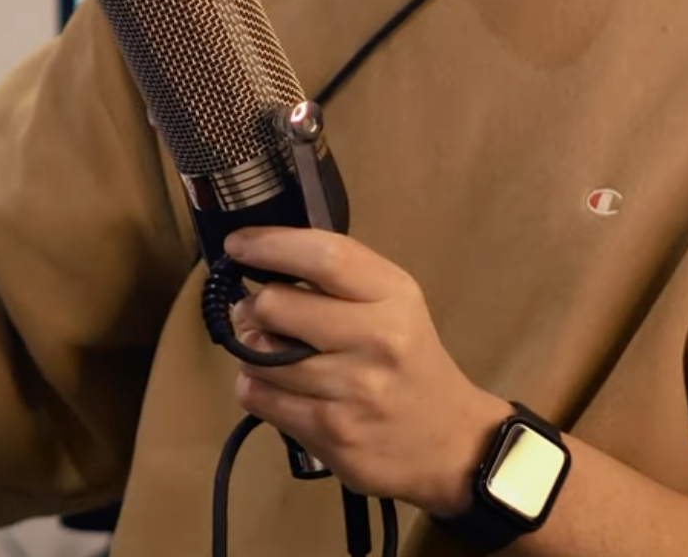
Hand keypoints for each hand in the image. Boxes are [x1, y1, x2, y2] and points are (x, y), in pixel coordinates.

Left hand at [223, 227, 507, 513]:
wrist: (450, 443)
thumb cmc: (408, 361)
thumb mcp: (392, 304)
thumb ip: (336, 276)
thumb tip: (258, 259)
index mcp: (394, 296)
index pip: (324, 256)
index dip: (270, 245)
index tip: (238, 244)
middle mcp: (378, 339)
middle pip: (275, 305)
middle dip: (253, 307)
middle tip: (258, 315)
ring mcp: (354, 389)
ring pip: (258, 355)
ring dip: (252, 352)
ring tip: (274, 355)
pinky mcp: (331, 432)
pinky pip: (258, 396)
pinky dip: (254, 387)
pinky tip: (277, 388)